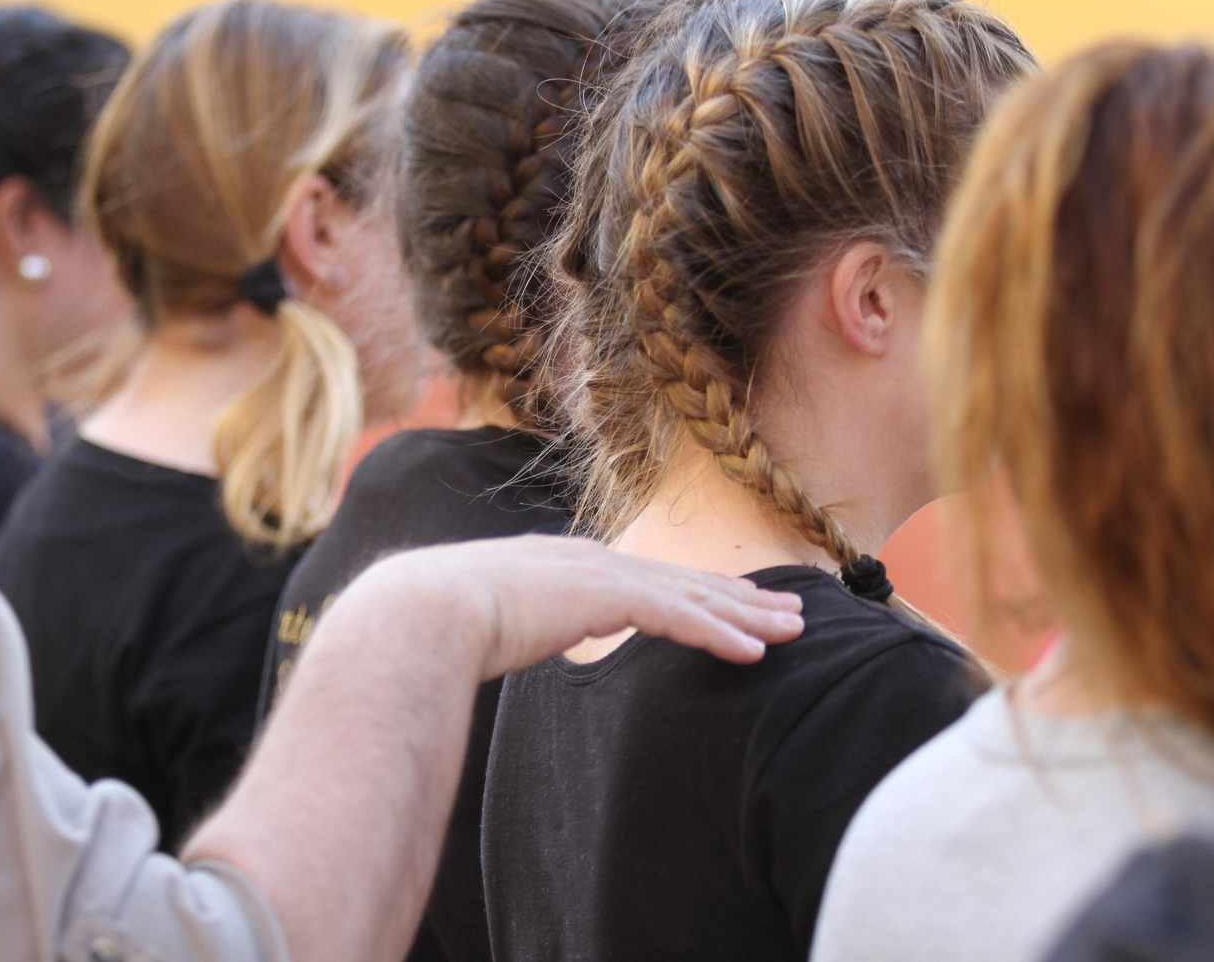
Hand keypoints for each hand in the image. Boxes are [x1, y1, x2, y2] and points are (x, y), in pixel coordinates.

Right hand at [351, 535, 804, 679]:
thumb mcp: (491, 623)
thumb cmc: (439, 625)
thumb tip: (511, 640)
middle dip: (741, 598)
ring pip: (691, 595)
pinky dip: (718, 634)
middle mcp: (590, 561)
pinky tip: (753, 652)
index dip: (697, 593)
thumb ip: (516, 626)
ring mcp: (598, 574)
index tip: (737, 607)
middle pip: (683, 580)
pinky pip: (676, 618)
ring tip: (793, 630)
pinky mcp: (603, 597)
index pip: (647, 580)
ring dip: (747, 616)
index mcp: (566, 567)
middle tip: (791, 611)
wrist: (420, 611)